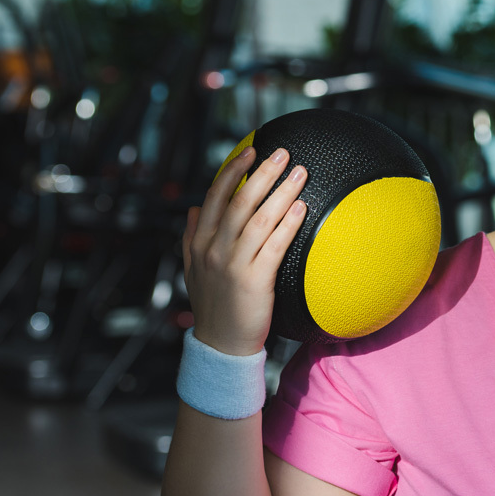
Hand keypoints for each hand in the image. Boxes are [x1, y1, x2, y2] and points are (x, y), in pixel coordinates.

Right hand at [181, 146, 307, 355]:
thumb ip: (192, 237)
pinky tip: (301, 207)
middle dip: (263, 173)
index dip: (234, 171)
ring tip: (300, 173)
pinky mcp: (255, 281)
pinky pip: (275, 245)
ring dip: (282, 192)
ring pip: (260, 218)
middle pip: (240, 201)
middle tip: (283, 153)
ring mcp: (234, 264)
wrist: (220, 345)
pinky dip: (289, 223)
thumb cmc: (213, 304)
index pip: (216, 196)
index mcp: (200, 242)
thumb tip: (195, 209)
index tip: (251, 150)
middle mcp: (214, 249)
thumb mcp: (193, 268)